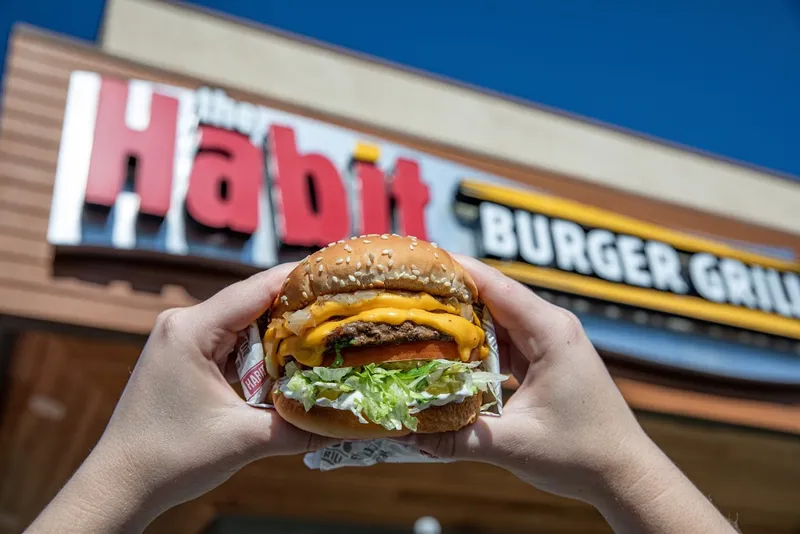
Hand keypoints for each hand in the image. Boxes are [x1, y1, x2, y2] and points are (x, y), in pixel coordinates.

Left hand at [27, 263, 333, 532]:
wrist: (119, 484)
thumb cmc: (170, 459)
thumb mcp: (242, 440)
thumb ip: (300, 427)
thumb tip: (351, 425)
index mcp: (191, 330)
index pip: (256, 289)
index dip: (300, 280)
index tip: (340, 277)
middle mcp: (183, 324)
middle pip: (252, 302)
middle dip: (296, 309)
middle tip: (341, 313)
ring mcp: (181, 339)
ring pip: (243, 322)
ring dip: (279, 332)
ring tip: (323, 336)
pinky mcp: (184, 356)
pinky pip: (230, 341)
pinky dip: (259, 350)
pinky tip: (287, 361)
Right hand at [408, 256, 738, 532]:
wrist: (624, 474)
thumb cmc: (582, 455)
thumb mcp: (515, 446)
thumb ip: (459, 439)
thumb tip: (408, 434)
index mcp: (550, 333)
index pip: (496, 286)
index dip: (456, 270)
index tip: (418, 262)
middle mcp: (550, 328)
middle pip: (492, 297)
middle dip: (449, 295)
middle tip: (404, 295)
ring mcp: (548, 343)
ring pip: (496, 319)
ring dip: (460, 322)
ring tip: (416, 321)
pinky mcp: (544, 359)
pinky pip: (503, 341)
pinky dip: (475, 345)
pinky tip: (447, 355)